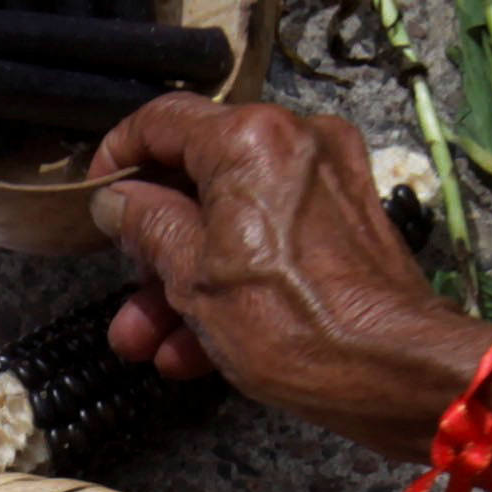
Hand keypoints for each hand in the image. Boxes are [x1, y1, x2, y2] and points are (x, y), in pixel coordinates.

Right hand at [83, 97, 490, 466]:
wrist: (396, 372)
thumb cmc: (293, 325)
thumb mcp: (193, 279)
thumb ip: (146, 226)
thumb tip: (117, 200)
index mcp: (249, 139)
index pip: (162, 120)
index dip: (117, 156)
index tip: (95, 197)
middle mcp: (293, 142)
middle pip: (199, 179)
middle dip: (153, 246)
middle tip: (124, 293)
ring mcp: (325, 182)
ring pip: (232, 220)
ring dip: (185, 282)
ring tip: (149, 345)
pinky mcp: (347, 223)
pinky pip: (271, 241)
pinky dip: (234, 285)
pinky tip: (194, 353)